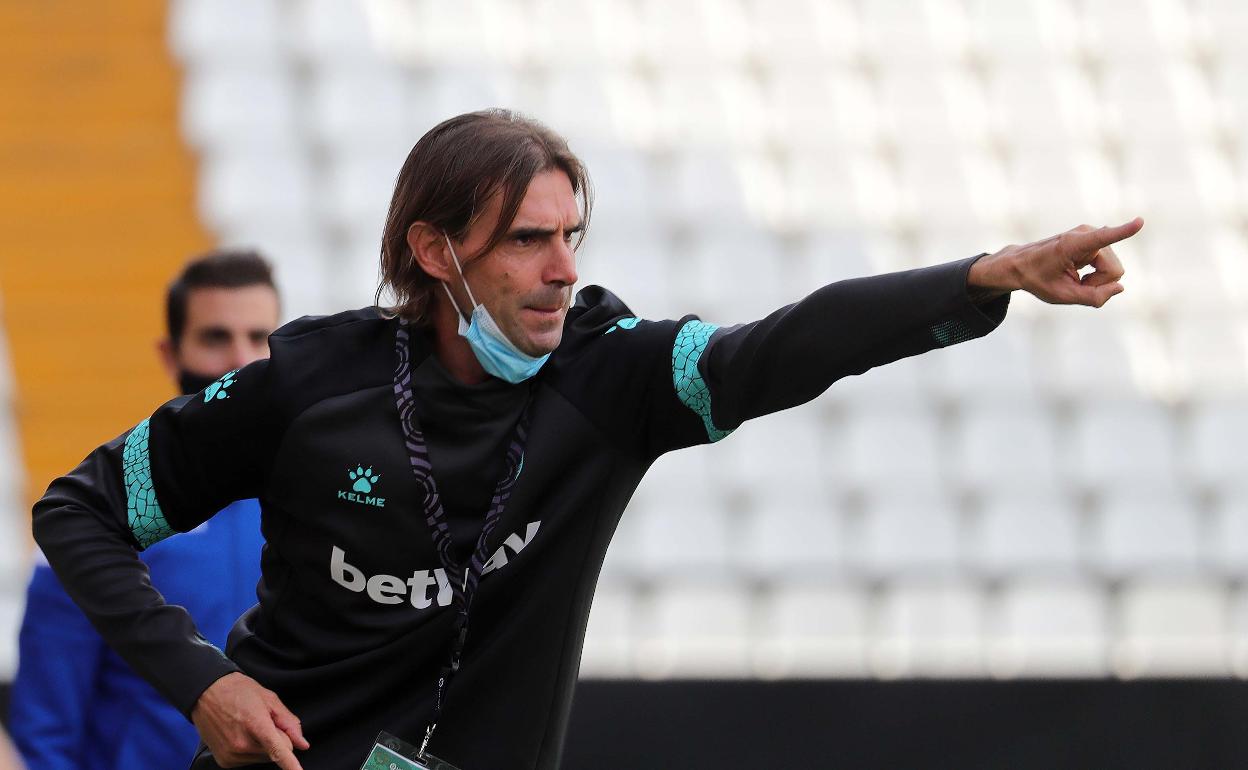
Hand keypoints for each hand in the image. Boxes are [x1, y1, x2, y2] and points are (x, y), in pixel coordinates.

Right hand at [191, 672, 309, 769]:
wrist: (206, 693)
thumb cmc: (239, 691)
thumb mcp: (269, 699)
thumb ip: (289, 723)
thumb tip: (303, 745)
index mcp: (256, 725)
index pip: (278, 751)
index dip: (291, 765)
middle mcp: (242, 744)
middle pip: (277, 752)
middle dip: (277, 739)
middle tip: (262, 721)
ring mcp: (232, 755)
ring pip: (265, 757)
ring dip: (263, 745)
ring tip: (249, 725)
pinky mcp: (225, 761)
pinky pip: (250, 760)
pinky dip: (251, 750)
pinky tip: (240, 733)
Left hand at [968, 218, 1142, 307]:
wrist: (1022, 265)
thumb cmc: (1038, 279)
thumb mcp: (1062, 296)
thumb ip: (1093, 297)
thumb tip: (1120, 287)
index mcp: (1072, 245)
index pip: (1103, 238)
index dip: (1122, 231)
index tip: (1140, 221)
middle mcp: (1086, 234)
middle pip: (1115, 270)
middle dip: (1098, 283)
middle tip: (1075, 284)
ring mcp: (1092, 234)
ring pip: (1114, 270)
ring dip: (1096, 280)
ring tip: (1075, 278)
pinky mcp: (1096, 239)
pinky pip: (1109, 267)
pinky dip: (1096, 276)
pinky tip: (1080, 274)